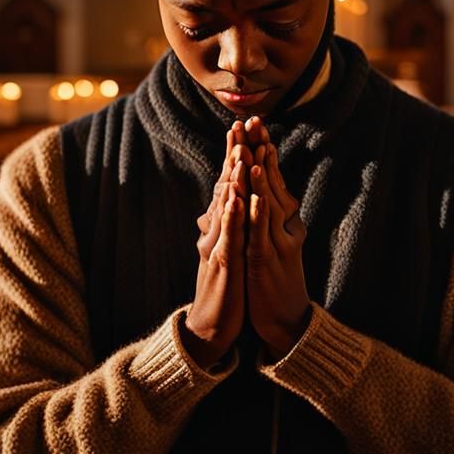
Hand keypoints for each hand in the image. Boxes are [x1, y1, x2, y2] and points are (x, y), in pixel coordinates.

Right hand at [182, 123, 252, 367]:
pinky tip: (238, 197)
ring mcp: (216, 245)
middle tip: (238, 126)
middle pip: (224, 185)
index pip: (228, 183)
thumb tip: (228, 198)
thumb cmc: (224, 287)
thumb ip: (228, 222)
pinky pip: (228, 235)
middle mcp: (215, 230)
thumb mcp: (229, 248)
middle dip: (232, 156)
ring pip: (225, 206)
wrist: (210, 327)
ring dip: (232, 178)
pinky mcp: (221, 264)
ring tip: (239, 152)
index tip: (243, 128)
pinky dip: (232, 215)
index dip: (235, 155)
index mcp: (222, 225)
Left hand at [242, 117, 312, 360]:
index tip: (254, 124)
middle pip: (273, 182)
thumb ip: (260, 216)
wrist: (287, 322)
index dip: (263, 150)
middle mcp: (285, 226)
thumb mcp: (267, 242)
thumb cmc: (274, 281)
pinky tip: (254, 197)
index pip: (272, 178)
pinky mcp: (268, 262)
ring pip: (269, 204)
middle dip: (263, 152)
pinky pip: (263, 234)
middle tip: (256, 123)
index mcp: (282, 220)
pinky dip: (259, 214)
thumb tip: (250, 193)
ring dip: (263, 178)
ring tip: (256, 151)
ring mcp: (278, 243)